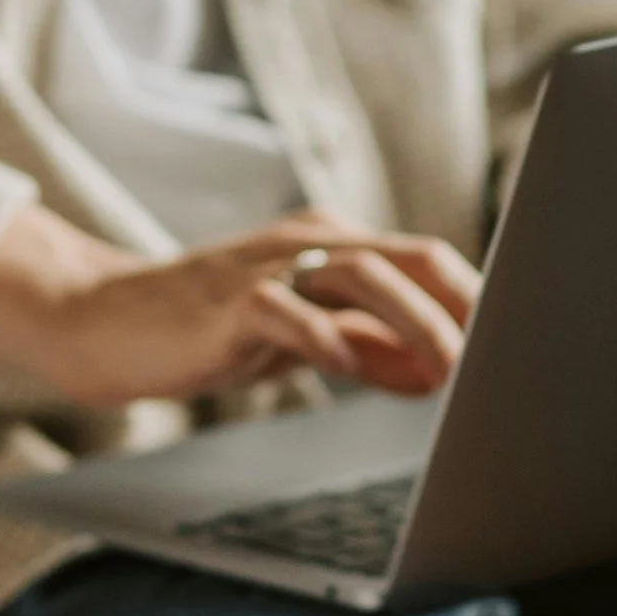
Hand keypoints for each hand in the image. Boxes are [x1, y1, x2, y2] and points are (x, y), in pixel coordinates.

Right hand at [0, 201, 479, 411]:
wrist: (102, 320)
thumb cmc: (205, 328)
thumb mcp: (299, 335)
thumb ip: (363, 344)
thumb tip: (434, 368)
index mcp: (331, 247)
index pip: (425, 259)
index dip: (474, 297)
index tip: (513, 340)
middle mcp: (307, 244)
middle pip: (408, 256)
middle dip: (460, 306)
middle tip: (494, 358)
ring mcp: (266, 268)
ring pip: (361, 273)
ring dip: (413, 321)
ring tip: (445, 369)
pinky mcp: (226, 302)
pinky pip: (286, 312)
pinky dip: (325, 339)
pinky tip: (346, 371)